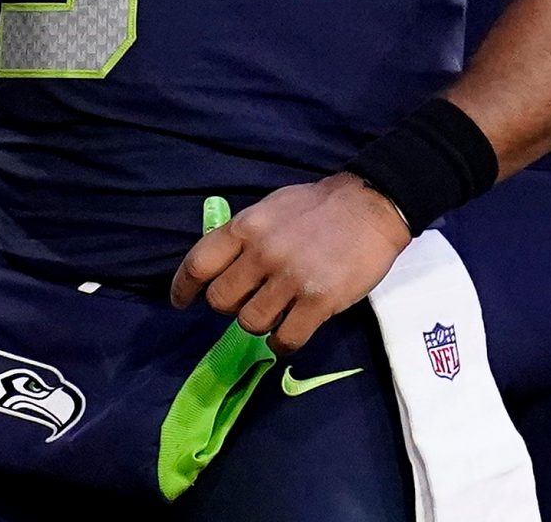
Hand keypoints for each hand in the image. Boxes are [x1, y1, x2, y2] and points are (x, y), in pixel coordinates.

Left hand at [169, 175, 410, 354]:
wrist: (369, 206)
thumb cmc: (316, 207)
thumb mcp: (268, 209)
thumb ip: (243, 236)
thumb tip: (220, 264)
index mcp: (245, 228)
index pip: (198, 264)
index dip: (183, 288)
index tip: (180, 302)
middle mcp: (262, 254)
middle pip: (220, 300)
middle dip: (229, 306)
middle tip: (246, 301)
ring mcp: (290, 279)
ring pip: (250, 322)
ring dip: (258, 323)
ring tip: (274, 314)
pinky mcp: (319, 302)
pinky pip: (285, 338)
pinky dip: (281, 344)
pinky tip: (287, 335)